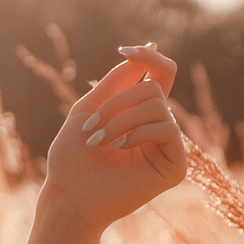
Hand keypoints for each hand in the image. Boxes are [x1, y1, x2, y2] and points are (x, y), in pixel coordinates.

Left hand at [41, 43, 187, 236]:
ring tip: (99, 142)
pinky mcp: (175, 165)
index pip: (160, 75)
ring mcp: (169, 147)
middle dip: (116, 103)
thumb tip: (148, 48)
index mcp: (140, 113)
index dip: (149, 58)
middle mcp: (159, 127)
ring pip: (157, 105)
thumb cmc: (72, 157)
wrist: (67, 195)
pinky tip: (118, 150)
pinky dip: (137, 134)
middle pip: (154, 87)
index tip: (124, 49)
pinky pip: (167, 129)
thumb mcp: (89, 107)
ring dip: (119, 120)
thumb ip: (118, 80)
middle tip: (91, 128)